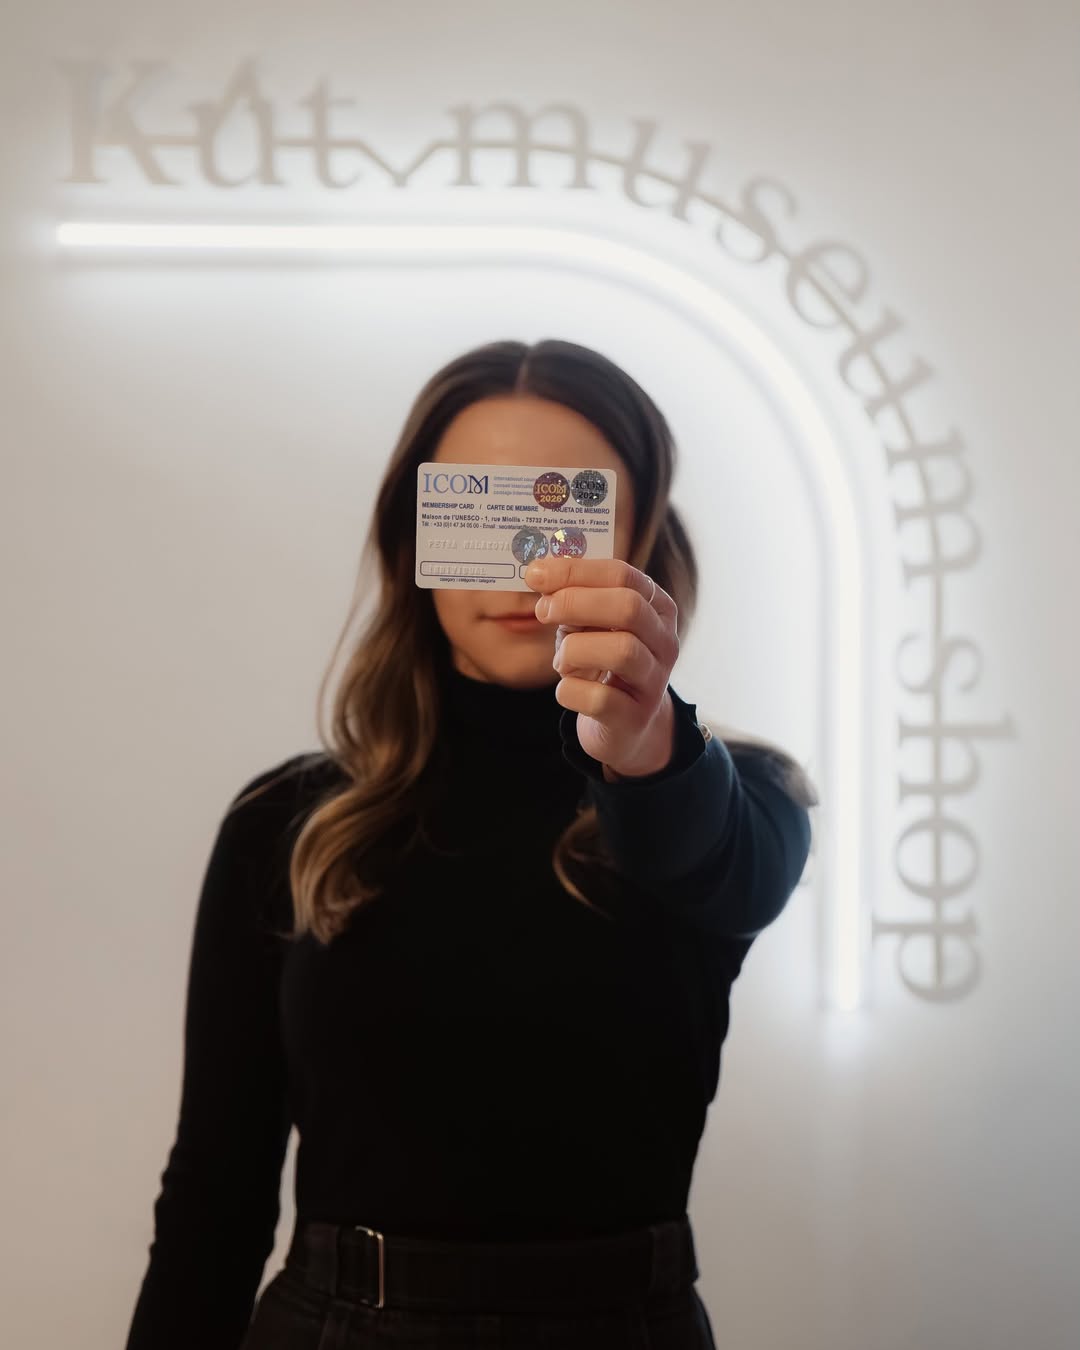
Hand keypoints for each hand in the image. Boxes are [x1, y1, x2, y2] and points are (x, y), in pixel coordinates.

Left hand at [524, 558, 679, 779]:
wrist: (624, 724)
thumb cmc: (601, 661)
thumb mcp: (591, 623)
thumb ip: (573, 597)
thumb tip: (539, 573)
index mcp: (657, 607)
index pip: (622, 574)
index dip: (575, 571)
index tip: (535, 574)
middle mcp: (664, 641)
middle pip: (628, 607)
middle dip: (576, 603)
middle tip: (543, 611)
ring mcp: (654, 682)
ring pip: (621, 651)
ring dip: (575, 650)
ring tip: (562, 660)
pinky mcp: (635, 718)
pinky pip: (600, 699)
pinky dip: (570, 691)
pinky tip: (567, 689)